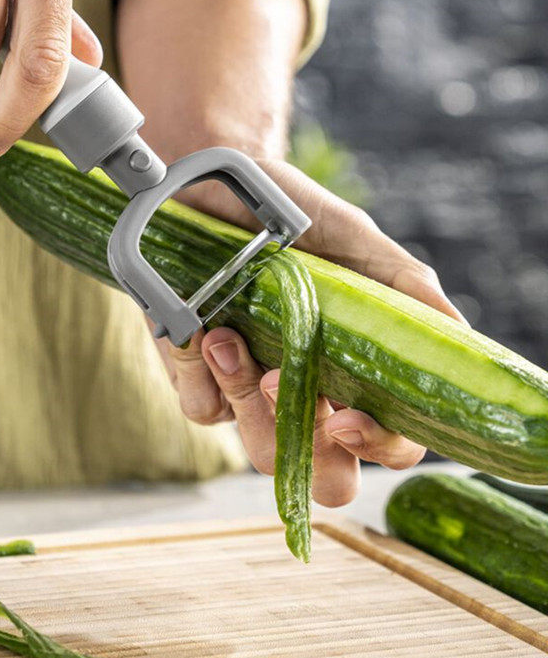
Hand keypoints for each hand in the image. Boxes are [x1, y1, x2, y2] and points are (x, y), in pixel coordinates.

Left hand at [158, 162, 466, 506]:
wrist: (215, 184)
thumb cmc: (291, 214)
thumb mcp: (354, 240)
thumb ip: (405, 288)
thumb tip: (457, 337)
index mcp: (356, 370)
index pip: (390, 439)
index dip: (377, 446)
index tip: (345, 419)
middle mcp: (308, 392)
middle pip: (325, 473)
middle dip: (309, 448)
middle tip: (280, 384)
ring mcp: (251, 394)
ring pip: (261, 449)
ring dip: (244, 398)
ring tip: (227, 337)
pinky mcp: (200, 382)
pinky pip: (205, 410)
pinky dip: (199, 372)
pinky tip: (199, 329)